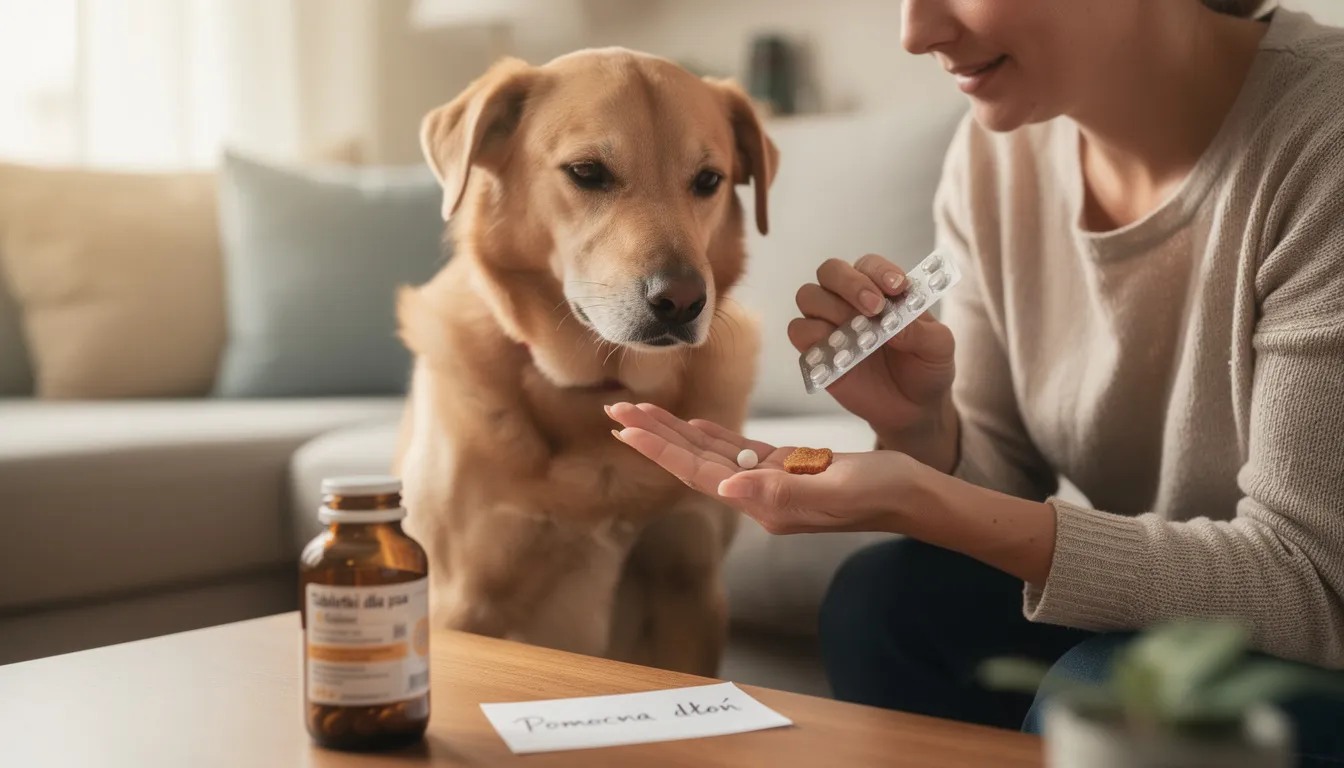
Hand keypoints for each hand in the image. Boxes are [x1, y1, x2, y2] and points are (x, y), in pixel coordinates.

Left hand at [606, 402, 924, 534]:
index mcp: (764, 503)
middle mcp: (759, 497)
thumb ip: (780, 493)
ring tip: (639, 413)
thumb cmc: (881, 492)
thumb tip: (725, 489)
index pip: (699, 472)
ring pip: (711, 454)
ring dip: (675, 433)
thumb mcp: (834, 490)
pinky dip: (713, 436)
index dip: (661, 449)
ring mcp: (772, 484)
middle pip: (694, 462)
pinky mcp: (788, 470)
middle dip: (654, 436)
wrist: (914, 496)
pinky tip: (694, 425)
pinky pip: (739, 451)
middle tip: (615, 411)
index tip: (626, 428)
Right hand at [792, 254, 957, 470]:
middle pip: (830, 271)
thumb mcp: (939, 348)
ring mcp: (830, 325)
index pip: (869, 265)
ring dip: (830, 308)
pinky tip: (840, 352)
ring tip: (858, 334)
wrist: (913, 410)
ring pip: (809, 296)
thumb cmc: (926, 369)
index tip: (898, 289)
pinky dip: (814, 337)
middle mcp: (850, 301)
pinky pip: (799, 332)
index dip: (879, 272)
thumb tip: (892, 325)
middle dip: (850, 283)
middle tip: (874, 308)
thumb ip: (922, 332)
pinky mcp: (816, 351)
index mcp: (881, 290)